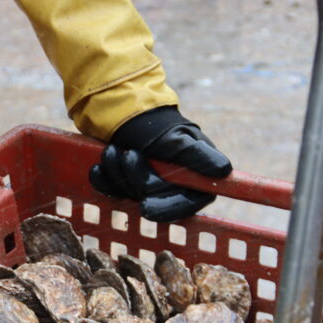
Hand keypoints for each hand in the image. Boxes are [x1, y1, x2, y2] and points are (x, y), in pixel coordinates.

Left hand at [90, 106, 231, 222]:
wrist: (129, 115)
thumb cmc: (160, 125)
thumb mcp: (179, 139)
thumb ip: (199, 157)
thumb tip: (224, 171)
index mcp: (194, 183)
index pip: (184, 206)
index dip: (165, 208)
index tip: (145, 205)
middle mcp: (173, 192)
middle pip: (152, 201)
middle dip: (136, 178)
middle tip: (128, 154)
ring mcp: (148, 192)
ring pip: (129, 197)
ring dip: (117, 173)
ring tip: (112, 149)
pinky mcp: (126, 189)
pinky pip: (112, 194)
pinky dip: (103, 179)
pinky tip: (98, 166)